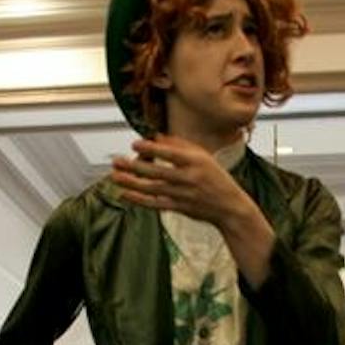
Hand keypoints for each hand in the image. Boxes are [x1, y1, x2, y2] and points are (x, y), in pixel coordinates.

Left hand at [111, 135, 253, 227]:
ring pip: (153, 188)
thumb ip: (180, 145)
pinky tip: (125, 194)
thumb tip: (156, 136)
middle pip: (157, 172)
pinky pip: (155, 203)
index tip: (135, 144)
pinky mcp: (179, 207)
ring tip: (115, 176)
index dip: (151, 149)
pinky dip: (139, 200)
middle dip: (134, 167)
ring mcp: (183, 194)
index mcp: (196, 162)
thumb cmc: (216, 178)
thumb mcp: (203, 157)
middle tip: (116, 161)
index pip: (170, 154)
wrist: (229, 206)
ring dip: (132, 183)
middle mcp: (189, 178)